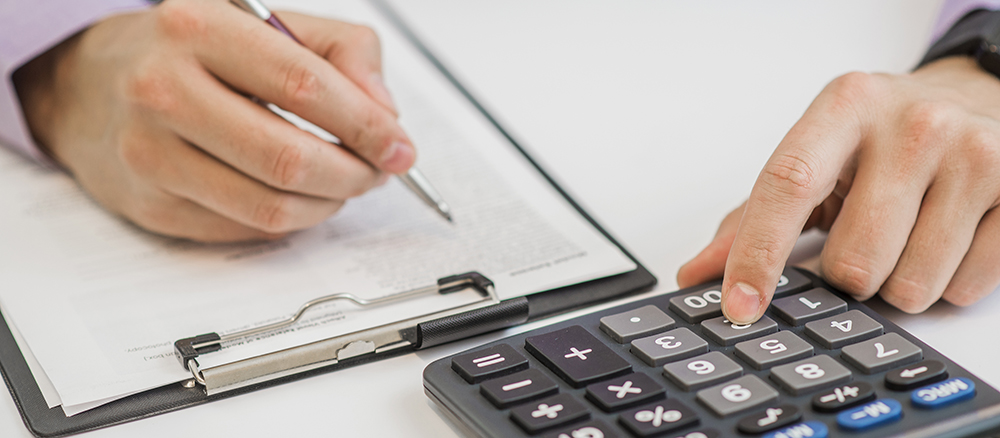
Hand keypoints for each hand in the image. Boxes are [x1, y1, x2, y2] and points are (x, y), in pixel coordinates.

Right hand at [13, 0, 409, 241]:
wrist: (89, 86)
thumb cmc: (189, 54)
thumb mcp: (265, 24)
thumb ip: (341, 52)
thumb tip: (384, 114)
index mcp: (199, 29)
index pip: (306, 87)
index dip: (367, 126)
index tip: (399, 146)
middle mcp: (164, 90)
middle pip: (290, 159)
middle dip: (354, 174)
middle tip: (376, 171)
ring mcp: (151, 154)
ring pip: (270, 206)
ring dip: (328, 204)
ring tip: (343, 185)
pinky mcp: (151, 205)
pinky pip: (245, 229)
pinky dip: (291, 220)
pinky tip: (299, 197)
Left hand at [678, 57, 999, 321]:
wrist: (979, 95)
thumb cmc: (886, 131)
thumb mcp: (818, 152)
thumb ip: (754, 214)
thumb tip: (699, 273)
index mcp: (844, 108)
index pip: (787, 186)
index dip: (757, 254)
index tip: (738, 304)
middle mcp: (912, 125)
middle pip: (853, 262)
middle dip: (847, 274)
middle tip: (862, 238)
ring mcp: (974, 157)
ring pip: (910, 285)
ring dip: (898, 283)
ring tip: (908, 234)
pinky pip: (967, 286)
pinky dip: (948, 282)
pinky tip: (947, 237)